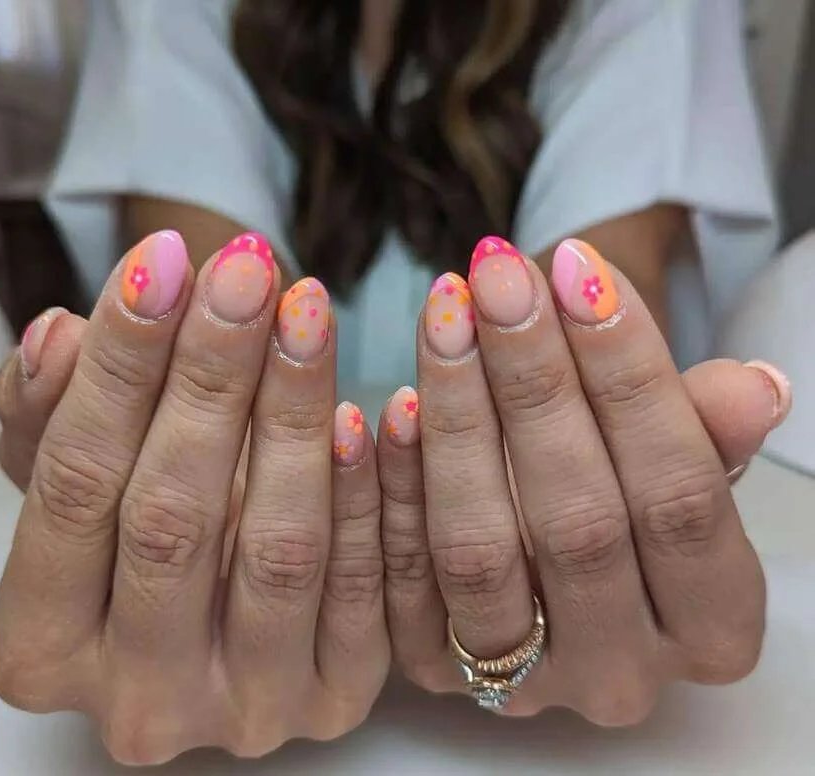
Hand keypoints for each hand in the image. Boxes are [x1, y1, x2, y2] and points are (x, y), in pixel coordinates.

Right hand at [0, 232, 388, 763]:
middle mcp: (140, 699)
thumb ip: (51, 411)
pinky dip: (365, 489)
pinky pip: (363, 583)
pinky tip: (368, 405)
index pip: (74, 490)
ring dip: (295, 413)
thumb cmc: (132, 526)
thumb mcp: (70, 472)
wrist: (215, 604)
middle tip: (244, 271)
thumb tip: (59, 336)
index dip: (116, 368)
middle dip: (210, 377)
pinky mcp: (337, 695)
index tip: (159, 261)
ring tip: (306, 309)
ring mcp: (246, 708)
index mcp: (43, 650)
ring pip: (278, 548)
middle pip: (174, 519)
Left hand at [377, 237, 790, 723]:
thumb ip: (706, 435)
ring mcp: (521, 685)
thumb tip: (754, 389)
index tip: (581, 271)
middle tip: (497, 276)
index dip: (633, 380)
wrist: (548, 567)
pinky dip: (394, 484)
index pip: (681, 500)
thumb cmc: (624, 495)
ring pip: (480, 552)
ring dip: (457, 420)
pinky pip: (402, 579)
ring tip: (445, 315)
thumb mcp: (677, 466)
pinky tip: (391, 400)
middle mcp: (619, 675)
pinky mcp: (434, 670)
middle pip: (578, 524)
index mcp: (710, 629)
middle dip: (535, 384)